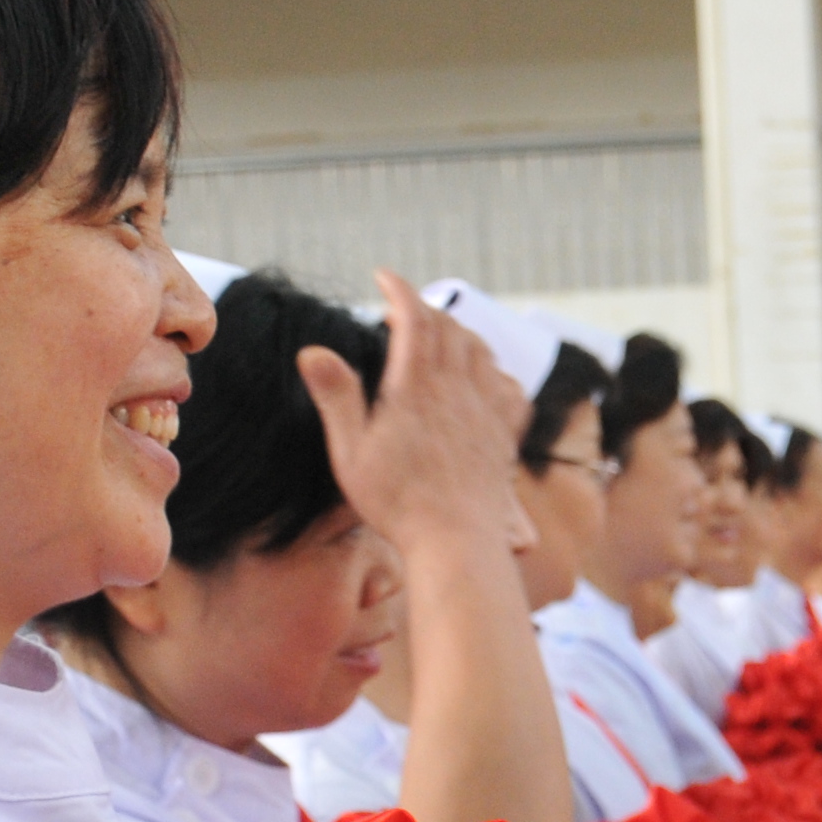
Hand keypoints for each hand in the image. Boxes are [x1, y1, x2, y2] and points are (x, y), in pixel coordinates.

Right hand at [302, 272, 533, 561]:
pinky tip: (484, 379)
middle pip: (450, 328)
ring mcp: (485, 413)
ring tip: (440, 336)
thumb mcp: (351, 452)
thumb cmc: (397, 503)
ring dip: (460, 334)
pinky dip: (495, 371)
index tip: (384, 277)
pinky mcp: (503, 438)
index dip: (399, 290)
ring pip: (482, 352)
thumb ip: (337, 397)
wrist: (456, 543)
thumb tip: (312, 351)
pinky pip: (509, 389)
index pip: (414, 318)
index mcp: (417, 387)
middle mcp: (457, 391)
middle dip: (426, 310)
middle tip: (404, 311)